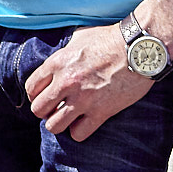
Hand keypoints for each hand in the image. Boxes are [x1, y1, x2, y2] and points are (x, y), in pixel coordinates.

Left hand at [25, 23, 152, 141]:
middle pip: (38, 110)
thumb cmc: (111, 38)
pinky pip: (78, 134)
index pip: (31, 88)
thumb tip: (57, 61)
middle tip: (57, 106)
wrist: (140, 47)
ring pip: (53, 126)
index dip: (37, 94)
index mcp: (58, 62)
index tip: (47, 94)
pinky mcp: (101, 112)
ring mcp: (83, 99)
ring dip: (60, 122)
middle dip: (46, 110)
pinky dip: (80, 130)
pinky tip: (86, 121)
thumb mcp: (80, 37)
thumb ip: (65, 52)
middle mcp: (66, 82)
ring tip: (70, 116)